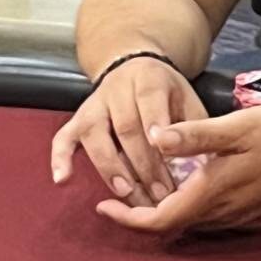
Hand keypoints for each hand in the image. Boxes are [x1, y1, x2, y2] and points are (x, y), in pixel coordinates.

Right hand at [50, 58, 207, 206]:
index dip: (155, 124)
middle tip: (159, 193)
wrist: (135, 67)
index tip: (163, 149)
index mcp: (149, 78)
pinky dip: (60, 158)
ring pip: (95, 134)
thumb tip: (200, 166)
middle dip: (142, 163)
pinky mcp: (77, 118)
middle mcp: (117, 89)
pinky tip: (63, 180)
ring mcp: (93, 104)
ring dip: (110, 166)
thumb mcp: (187, 99)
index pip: (150, 101)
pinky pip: (63, 137)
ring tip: (125, 193)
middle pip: (125, 127)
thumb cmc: (167, 93)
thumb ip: (193, 128)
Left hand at [93, 103, 260, 234]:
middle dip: (142, 212)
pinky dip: (193, 205)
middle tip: (120, 192)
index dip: (127, 219)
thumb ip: (194, 136)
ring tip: (151, 185)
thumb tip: (153, 139)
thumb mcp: (238, 127)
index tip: (104, 207)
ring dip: (168, 209)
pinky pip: (214, 216)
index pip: (158, 220)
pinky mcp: (256, 210)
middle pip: (172, 224)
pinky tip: (194, 182)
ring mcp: (242, 215)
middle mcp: (225, 213)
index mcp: (213, 193)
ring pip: (193, 222)